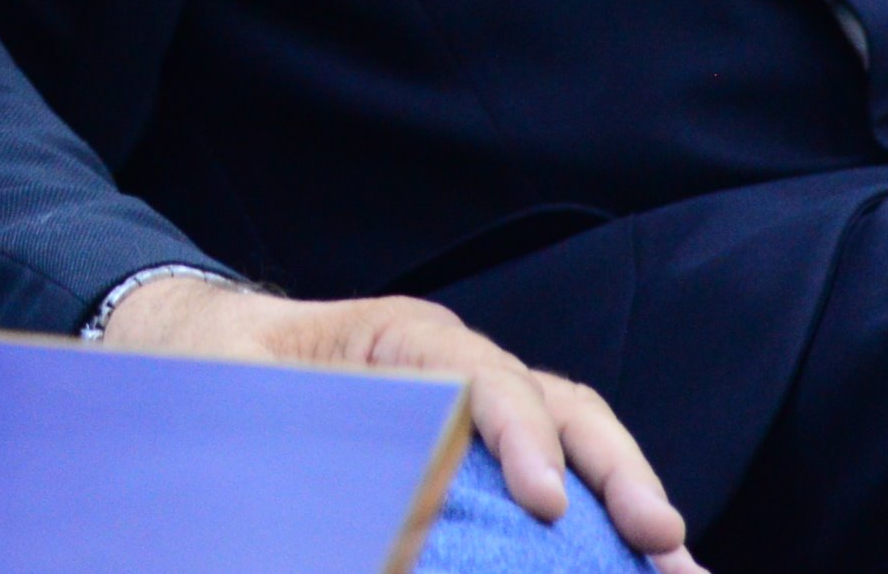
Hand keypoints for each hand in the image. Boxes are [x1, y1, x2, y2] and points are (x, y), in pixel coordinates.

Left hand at [99, 275, 701, 571]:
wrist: (208, 356)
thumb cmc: (225, 374)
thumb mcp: (248, 405)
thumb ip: (305, 449)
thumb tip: (376, 516)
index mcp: (399, 338)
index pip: (478, 373)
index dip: (519, 433)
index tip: (544, 502)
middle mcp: (457, 365)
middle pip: (558, 403)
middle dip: (614, 470)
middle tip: (658, 541)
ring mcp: (480, 408)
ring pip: (577, 440)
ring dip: (630, 501)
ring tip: (679, 572)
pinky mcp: (484, 454)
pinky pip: (557, 478)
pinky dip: (601, 523)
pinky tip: (637, 567)